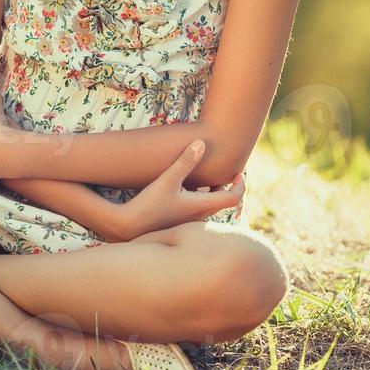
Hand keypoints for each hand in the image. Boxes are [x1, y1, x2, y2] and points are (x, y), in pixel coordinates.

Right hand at [114, 139, 243, 241]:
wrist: (129, 227)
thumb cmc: (149, 204)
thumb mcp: (167, 180)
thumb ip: (185, 162)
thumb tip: (201, 143)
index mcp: (202, 206)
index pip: (233, 198)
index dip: (240, 185)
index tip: (238, 172)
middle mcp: (199, 217)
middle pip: (223, 201)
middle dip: (226, 185)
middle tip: (224, 171)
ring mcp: (189, 221)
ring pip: (210, 206)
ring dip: (211, 192)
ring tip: (204, 176)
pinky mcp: (179, 222)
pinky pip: (198, 209)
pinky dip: (199, 198)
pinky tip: (184, 188)